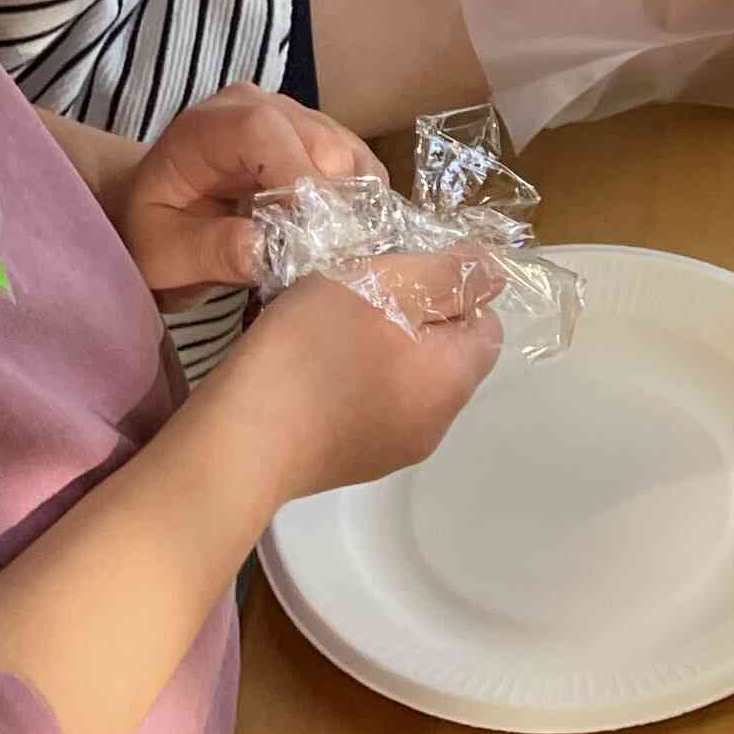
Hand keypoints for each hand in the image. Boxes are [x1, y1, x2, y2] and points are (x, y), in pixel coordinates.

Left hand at [112, 85, 377, 304]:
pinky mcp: (317, 136)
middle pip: (319, 141)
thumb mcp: (166, 255)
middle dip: (331, 204)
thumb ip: (212, 250)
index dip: (295, 176)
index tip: (310, 236)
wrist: (156, 214)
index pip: (262, 130)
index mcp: (206, 127)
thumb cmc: (154, 233)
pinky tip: (336, 235)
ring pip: (348, 153)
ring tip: (328, 253)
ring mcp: (292, 115)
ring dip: (350, 206)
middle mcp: (255, 105)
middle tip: (325, 261)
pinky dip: (357, 201)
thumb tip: (269, 248)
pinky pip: (356, 163)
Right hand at [215, 255, 505, 502]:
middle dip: (410, 314)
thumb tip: (495, 273)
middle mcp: (432, 426)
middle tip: (359, 289)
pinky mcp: (343, 461)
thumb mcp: (388, 284)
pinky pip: (362, 403)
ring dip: (373, 343)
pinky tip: (305, 360)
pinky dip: (345, 376)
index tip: (403, 273)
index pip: (484, 326)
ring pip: (399, 377)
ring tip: (325, 319)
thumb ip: (449, 275)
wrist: (238, 442)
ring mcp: (386, 450)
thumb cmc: (316, 351)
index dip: (452, 289)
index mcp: (452, 383)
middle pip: (440, 353)